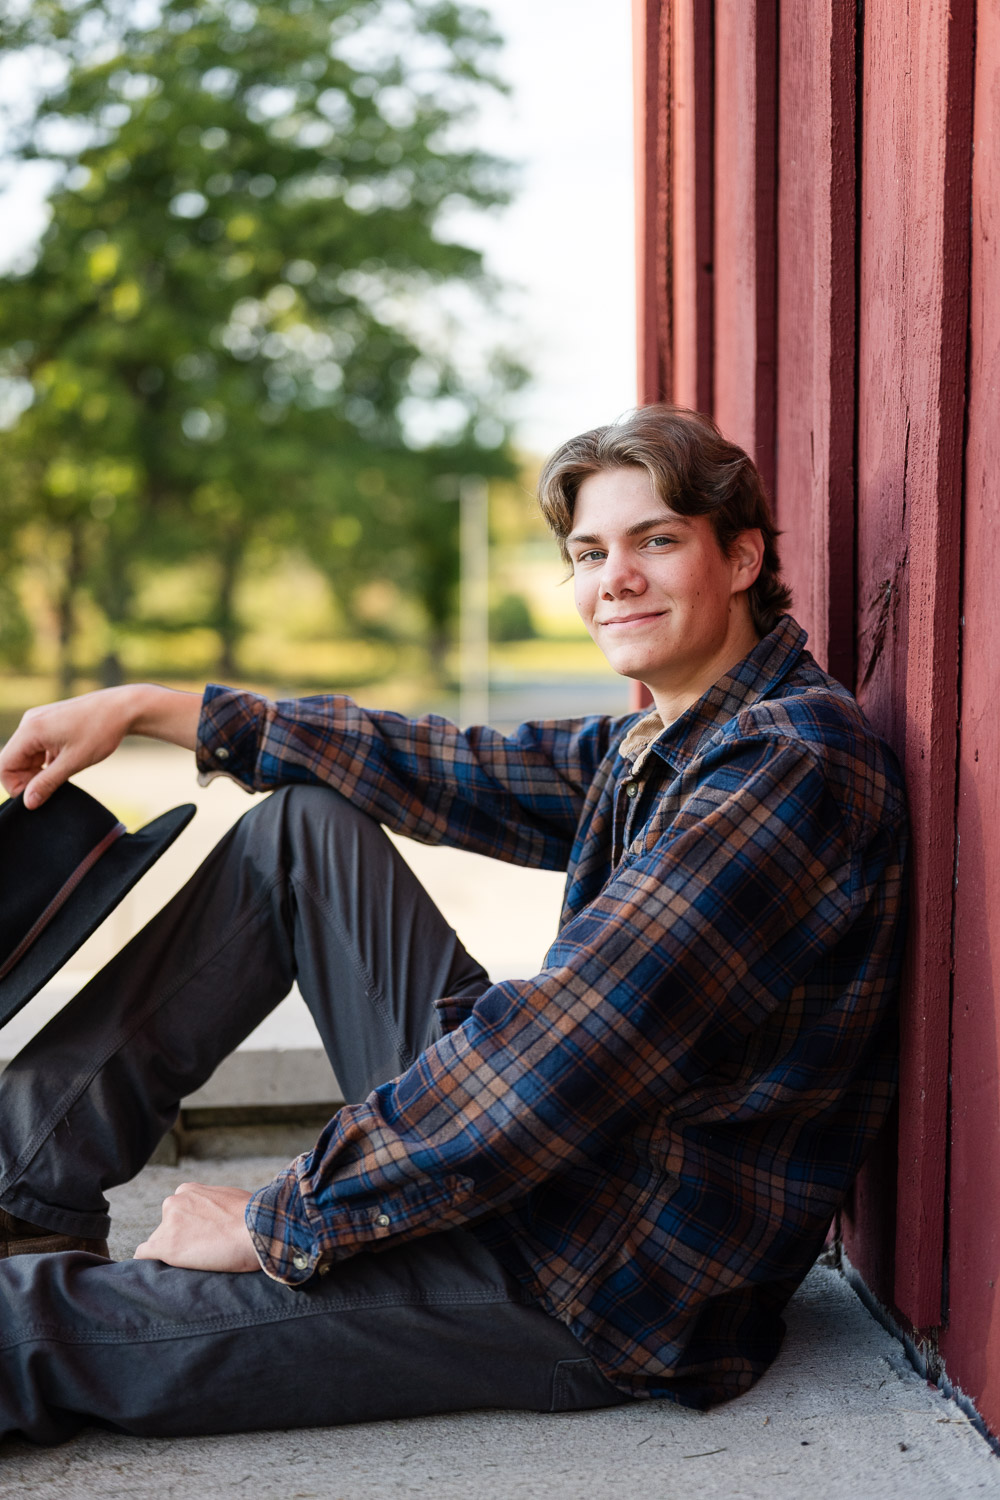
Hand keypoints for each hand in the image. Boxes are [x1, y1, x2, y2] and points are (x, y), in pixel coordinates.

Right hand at [0, 683, 201, 807]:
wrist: (123, 708)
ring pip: (26, 755)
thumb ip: (47, 783)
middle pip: (14, 760)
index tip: (36, 796)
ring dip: (38, 771)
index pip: (4, 765)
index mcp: (30, 730)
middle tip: (52, 789)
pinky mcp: (49, 723)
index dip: (15, 785)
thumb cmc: (100, 731)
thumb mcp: (73, 762)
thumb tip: (28, 802)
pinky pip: (37, 747)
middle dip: (28, 779)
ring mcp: (39, 721)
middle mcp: (29, 722)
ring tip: (62, 775)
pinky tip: (64, 765)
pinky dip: (45, 761)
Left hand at [133, 1182, 260, 1272]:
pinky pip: (143, 1255)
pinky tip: (156, 1272)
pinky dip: (148, 1264)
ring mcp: (168, 1224)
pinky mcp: (166, 1246)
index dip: (187, 1226)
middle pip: (165, 1227)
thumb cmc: (253, 1216)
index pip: (176, 1211)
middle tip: (199, 1252)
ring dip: (171, 1253)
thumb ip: (213, 1203)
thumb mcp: (230, 1198)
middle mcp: (173, 1203)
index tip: (200, 1238)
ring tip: (193, 1264)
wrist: (257, 1229)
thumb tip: (217, 1215)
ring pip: (157, 1243)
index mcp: (188, 1190)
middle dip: (178, 1239)